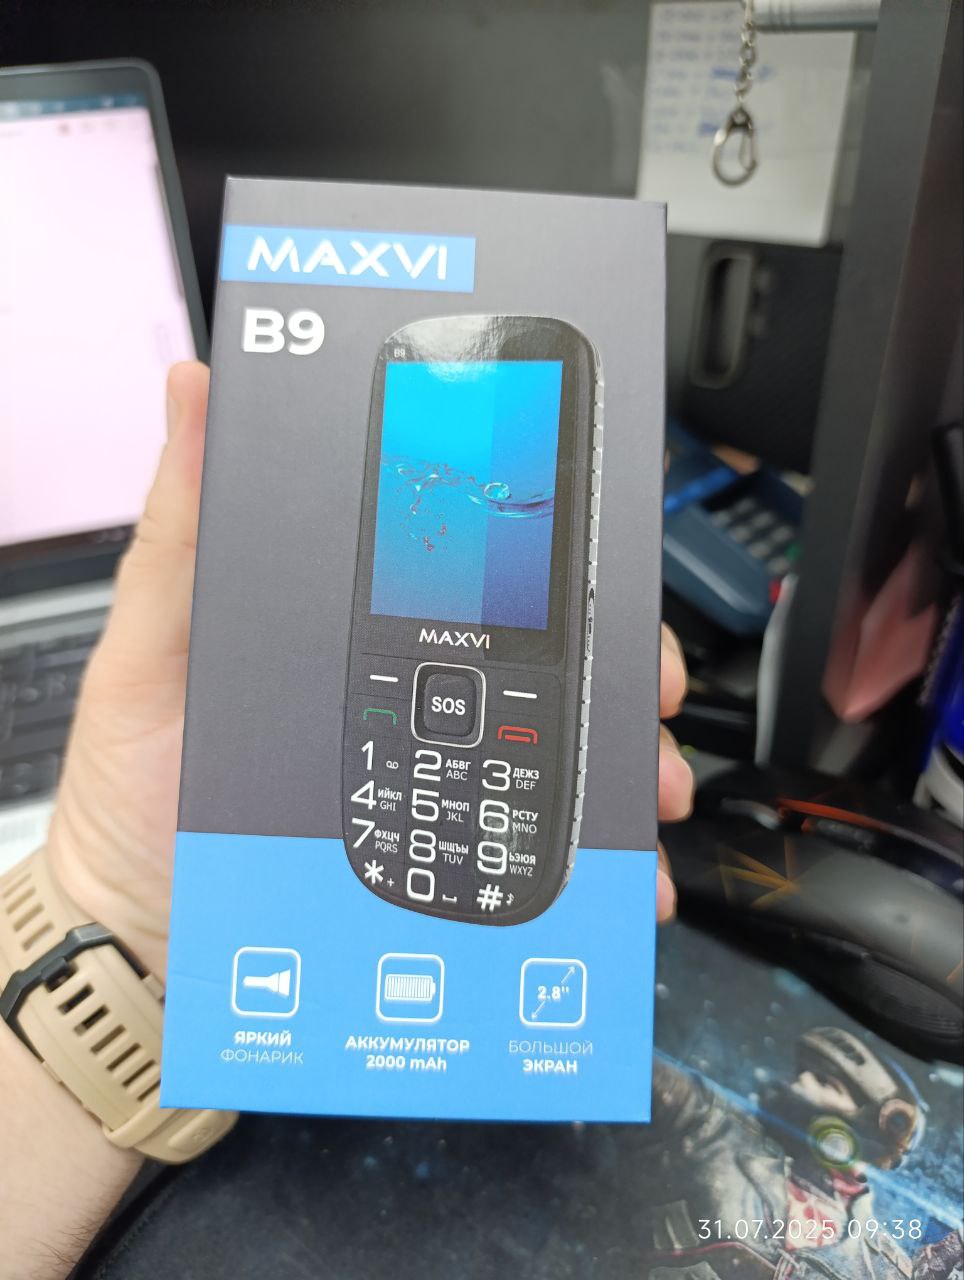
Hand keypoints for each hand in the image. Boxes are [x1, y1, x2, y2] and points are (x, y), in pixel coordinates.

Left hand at [46, 361, 690, 972]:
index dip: (541, 547)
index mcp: (350, 627)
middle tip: (648, 685)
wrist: (141, 925)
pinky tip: (624, 868)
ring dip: (619, 758)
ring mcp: (426, 768)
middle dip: (616, 659)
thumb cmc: (136, 787)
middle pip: (538, 655)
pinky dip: (588, 857)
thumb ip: (179, 536)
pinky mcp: (437, 849)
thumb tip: (197, 392)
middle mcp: (404, 688)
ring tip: (646, 785)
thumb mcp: (151, 650)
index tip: (595, 546)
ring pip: (554, 747)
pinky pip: (531, 846)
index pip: (465, 567)